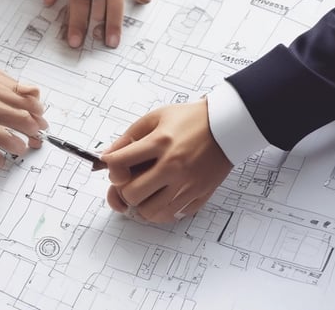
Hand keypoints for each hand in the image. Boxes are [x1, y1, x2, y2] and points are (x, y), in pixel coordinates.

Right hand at [0, 54, 48, 167]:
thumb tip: (27, 89)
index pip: (25, 98)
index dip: (37, 110)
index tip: (40, 116)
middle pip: (22, 119)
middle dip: (35, 130)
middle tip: (37, 135)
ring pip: (8, 139)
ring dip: (20, 146)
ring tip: (21, 147)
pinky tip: (0, 160)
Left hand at [101, 100, 232, 222]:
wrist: (228, 126)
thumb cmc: (190, 119)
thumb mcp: (155, 118)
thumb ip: (129, 137)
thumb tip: (107, 158)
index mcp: (160, 143)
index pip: (119, 164)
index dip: (110, 167)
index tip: (114, 165)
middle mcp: (173, 166)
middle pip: (132, 194)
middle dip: (124, 189)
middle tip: (129, 182)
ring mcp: (187, 184)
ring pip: (149, 212)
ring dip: (141, 204)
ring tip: (144, 192)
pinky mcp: (199, 195)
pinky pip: (171, 216)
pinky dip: (160, 211)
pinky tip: (159, 198)